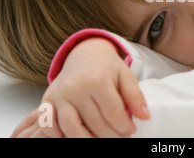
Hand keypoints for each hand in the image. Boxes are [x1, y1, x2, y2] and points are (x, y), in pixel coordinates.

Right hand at [11, 37, 149, 137]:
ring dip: (88, 140)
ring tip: (101, 139)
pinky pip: (48, 123)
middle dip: (111, 136)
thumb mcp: (126, 76)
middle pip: (95, 124)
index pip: (113, 114)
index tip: (131, 129)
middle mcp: (76, 87)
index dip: (125, 127)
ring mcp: (60, 94)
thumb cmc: (107, 67)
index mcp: (98, 80)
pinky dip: (57, 134)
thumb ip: (135, 96)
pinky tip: (74, 135)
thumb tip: (145, 116)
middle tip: (120, 137)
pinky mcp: (48, 99)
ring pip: (71, 128)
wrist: (84, 53)